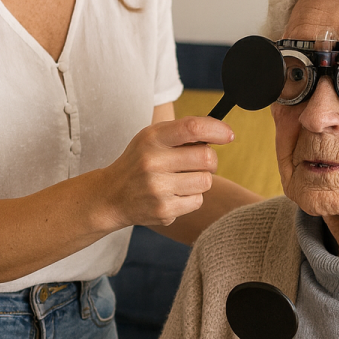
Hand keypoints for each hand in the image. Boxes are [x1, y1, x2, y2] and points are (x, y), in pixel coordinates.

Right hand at [98, 116, 233, 229]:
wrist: (111, 196)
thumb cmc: (139, 161)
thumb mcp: (153, 138)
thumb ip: (183, 131)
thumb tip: (221, 131)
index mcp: (152, 138)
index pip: (192, 128)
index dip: (217, 129)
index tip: (228, 135)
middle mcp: (153, 162)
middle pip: (206, 157)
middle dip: (210, 159)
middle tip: (199, 161)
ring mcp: (158, 188)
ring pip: (206, 181)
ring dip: (201, 179)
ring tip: (182, 178)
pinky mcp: (164, 210)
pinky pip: (198, 201)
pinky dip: (192, 197)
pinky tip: (174, 193)